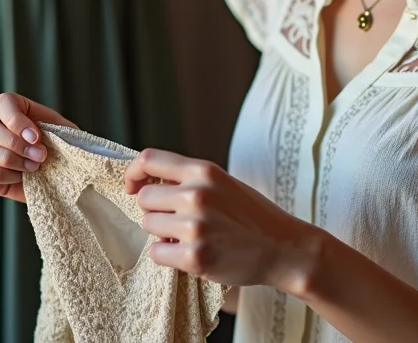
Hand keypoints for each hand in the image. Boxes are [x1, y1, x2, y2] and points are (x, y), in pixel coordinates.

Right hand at [0, 93, 77, 202]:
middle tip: (40, 155)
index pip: (3, 102)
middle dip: (13, 143)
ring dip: (12, 160)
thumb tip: (31, 137)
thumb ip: (50, 128)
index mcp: (17, 110)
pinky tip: (22, 178)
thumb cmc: (66, 151)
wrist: (68, 177)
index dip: (15, 119)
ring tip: (35, 167)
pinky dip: (4, 176)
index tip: (36, 137)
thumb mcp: (65, 133)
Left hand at [125, 149, 315, 289]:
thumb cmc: (253, 216)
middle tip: (176, 220)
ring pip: (149, 226)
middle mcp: (196, 195)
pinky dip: (168, 256)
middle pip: (144, 199)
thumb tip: (146, 183)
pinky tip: (191, 253)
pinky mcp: (194, 258)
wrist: (284, 249)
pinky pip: (156, 253)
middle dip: (155, 211)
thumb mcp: (223, 183)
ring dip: (163, 234)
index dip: (133, 172)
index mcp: (204, 171)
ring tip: (191, 237)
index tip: (133, 185)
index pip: (149, 159)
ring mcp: (194, 227)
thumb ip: (189, 180)